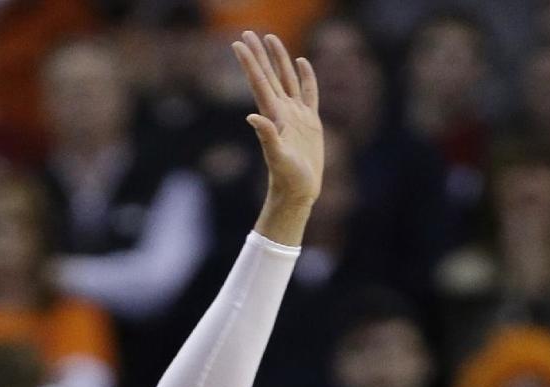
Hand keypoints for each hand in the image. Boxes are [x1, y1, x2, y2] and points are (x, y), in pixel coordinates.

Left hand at [232, 32, 322, 209]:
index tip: (238, 44)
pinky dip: (306, 76)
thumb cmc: (288, 178)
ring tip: (271, 38)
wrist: (299, 191)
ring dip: (279, 59)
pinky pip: (309, 92)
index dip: (249, 63)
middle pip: (269, 75)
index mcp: (274, 115)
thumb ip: (266, 136)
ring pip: (287, 78)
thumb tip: (252, 116)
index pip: (259, 82)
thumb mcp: (277, 157)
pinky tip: (302, 62)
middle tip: (248, 32)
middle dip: (259, 54)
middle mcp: (282, 111)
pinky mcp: (311, 122)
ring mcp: (297, 115)